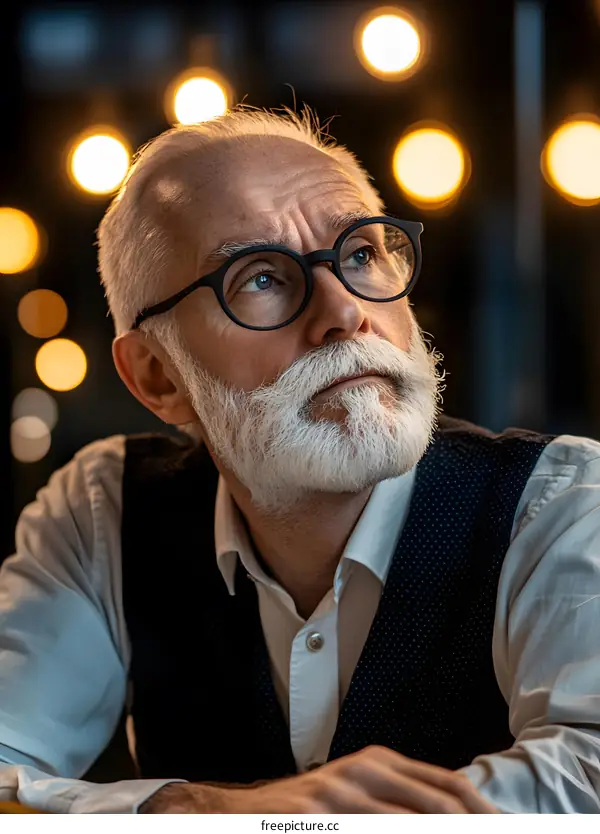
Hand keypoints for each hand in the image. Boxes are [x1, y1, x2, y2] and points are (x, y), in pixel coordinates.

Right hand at [141, 745, 498, 812]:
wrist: (244, 813)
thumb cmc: (308, 807)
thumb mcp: (356, 792)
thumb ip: (398, 800)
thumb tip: (453, 815)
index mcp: (380, 761)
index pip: (451, 785)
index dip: (484, 811)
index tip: (506, 827)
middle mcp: (366, 771)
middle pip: (444, 805)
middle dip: (474, 826)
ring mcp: (344, 795)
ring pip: (416, 822)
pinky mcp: (325, 816)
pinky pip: (378, 833)